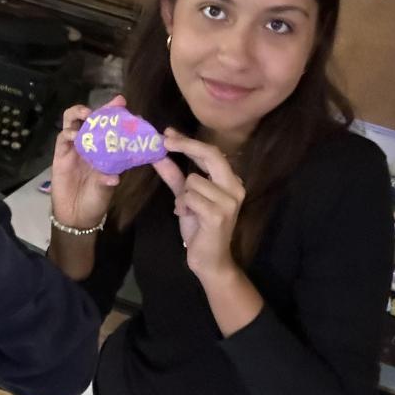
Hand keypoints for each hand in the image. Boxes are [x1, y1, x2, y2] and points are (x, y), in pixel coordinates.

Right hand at [50, 95, 125, 231]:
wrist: (75, 216)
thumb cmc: (94, 202)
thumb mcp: (105, 191)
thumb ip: (106, 181)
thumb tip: (114, 178)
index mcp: (105, 151)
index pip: (110, 128)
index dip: (114, 114)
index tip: (121, 102)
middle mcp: (90, 146)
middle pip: (92, 120)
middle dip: (99, 110)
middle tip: (108, 106)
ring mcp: (74, 149)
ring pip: (74, 122)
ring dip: (79, 114)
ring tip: (86, 114)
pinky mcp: (60, 155)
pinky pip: (63, 138)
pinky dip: (68, 132)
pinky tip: (74, 134)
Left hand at [153, 129, 244, 281]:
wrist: (210, 260)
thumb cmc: (200, 228)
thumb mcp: (185, 198)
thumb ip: (175, 177)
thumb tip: (159, 155)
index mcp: (231, 181)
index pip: (212, 152)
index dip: (189, 141)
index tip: (168, 133)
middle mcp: (235, 187)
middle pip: (210, 155)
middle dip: (186, 145)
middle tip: (164, 140)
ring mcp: (229, 201)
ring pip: (193, 180)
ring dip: (182, 196)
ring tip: (188, 211)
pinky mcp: (218, 214)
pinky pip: (189, 197)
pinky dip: (183, 206)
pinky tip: (188, 217)